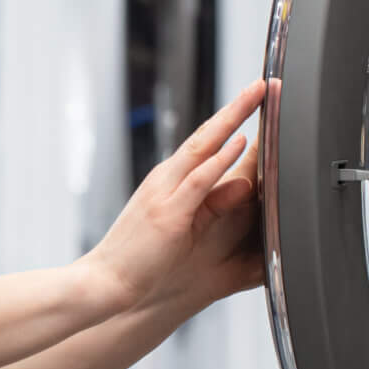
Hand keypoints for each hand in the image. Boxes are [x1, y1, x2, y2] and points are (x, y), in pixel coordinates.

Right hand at [85, 80, 267, 314]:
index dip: (230, 117)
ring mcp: (165, 195)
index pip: (203, 141)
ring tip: (257, 97)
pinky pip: (198, 181)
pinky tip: (238, 143)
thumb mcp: (182, 224)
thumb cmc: (139, 261)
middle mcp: (165, 180)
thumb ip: (213, 204)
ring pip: (202, 147)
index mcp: (168, 182)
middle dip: (237, 107)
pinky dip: (219, 160)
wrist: (104, 284)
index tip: (255, 97)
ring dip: (232, 119)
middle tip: (264, 84)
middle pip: (206, 134)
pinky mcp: (168, 215)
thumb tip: (244, 184)